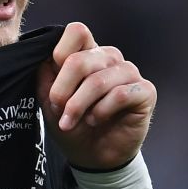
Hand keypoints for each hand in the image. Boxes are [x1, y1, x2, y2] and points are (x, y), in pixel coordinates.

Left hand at [37, 22, 155, 169]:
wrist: (93, 157)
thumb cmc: (74, 125)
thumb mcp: (50, 101)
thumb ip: (46, 75)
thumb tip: (43, 55)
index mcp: (88, 53)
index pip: (77, 31)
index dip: (60, 53)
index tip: (53, 79)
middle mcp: (110, 58)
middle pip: (81, 59)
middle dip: (62, 91)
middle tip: (58, 110)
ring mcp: (129, 73)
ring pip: (98, 80)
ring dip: (79, 105)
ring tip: (73, 121)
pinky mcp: (144, 91)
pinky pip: (119, 94)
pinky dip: (101, 111)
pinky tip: (95, 119)